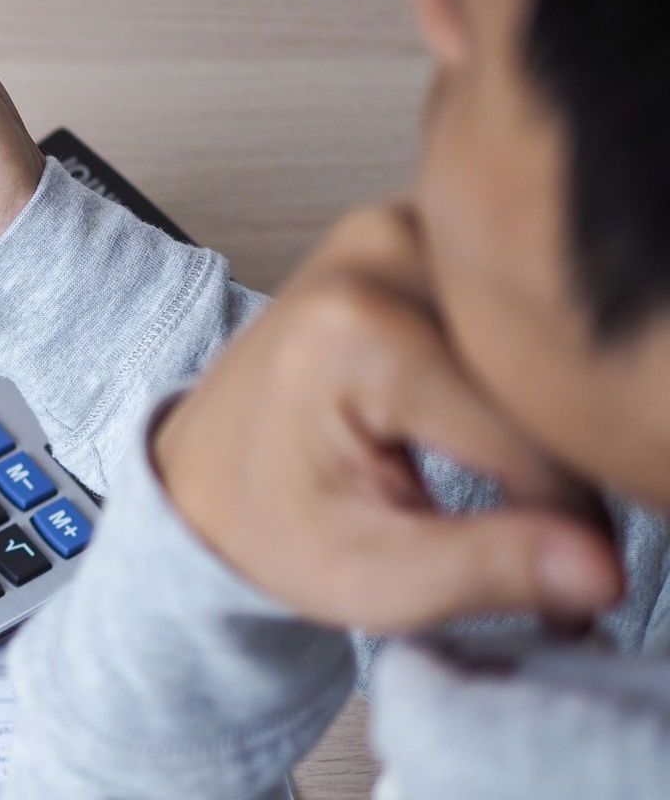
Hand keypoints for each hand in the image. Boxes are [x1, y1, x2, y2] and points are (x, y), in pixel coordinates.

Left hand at [153, 203, 623, 633]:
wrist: (203, 474)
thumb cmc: (272, 528)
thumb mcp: (369, 578)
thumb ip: (485, 571)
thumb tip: (603, 569)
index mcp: (359, 333)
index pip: (531, 428)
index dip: (571, 515)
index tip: (568, 571)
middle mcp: (380, 252)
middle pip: (538, 364)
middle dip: (561, 450)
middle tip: (532, 520)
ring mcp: (396, 227)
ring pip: (536, 330)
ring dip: (543, 404)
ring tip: (492, 464)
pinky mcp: (414, 227)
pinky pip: (510, 301)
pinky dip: (519, 363)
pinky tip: (485, 409)